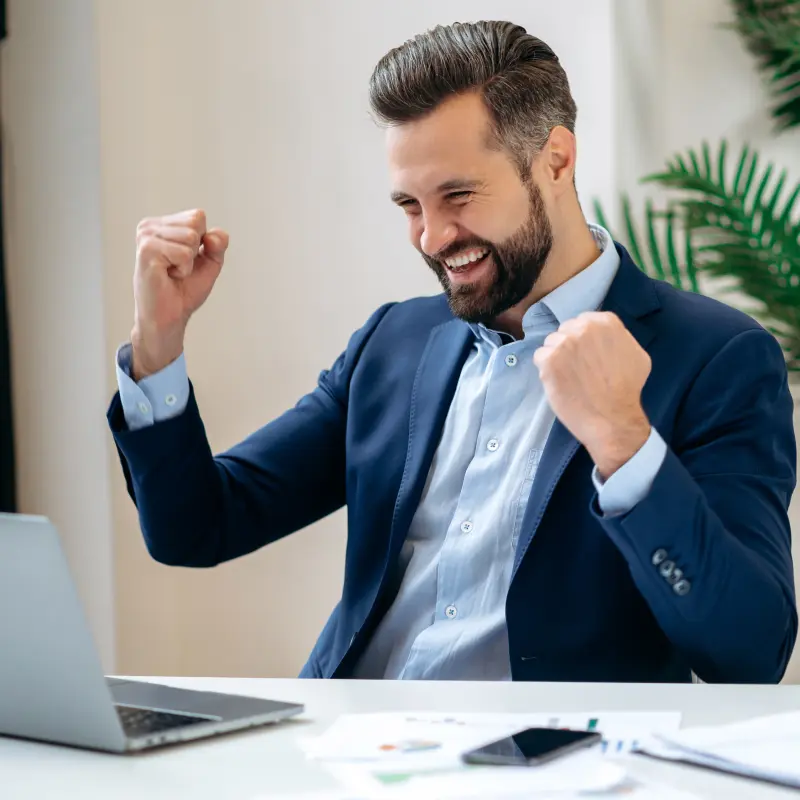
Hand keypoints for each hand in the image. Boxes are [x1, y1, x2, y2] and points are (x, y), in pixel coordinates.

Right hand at [131, 209, 228, 379]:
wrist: (170, 317)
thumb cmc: (184, 290)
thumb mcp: (210, 262)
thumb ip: (218, 244)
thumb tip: (212, 235)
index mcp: (161, 225)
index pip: (198, 216)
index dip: (203, 242)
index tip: (187, 260)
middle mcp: (149, 226)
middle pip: (196, 223)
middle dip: (196, 251)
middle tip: (178, 268)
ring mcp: (146, 237)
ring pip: (191, 237)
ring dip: (188, 262)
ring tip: (172, 272)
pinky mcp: (147, 251)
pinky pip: (184, 253)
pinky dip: (183, 269)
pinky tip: (167, 275)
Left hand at [533, 311, 651, 478]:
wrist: (612, 418)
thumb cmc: (627, 389)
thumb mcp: (636, 354)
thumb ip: (618, 338)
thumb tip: (605, 336)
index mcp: (606, 322)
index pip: (583, 321)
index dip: (582, 338)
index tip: (586, 354)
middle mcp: (583, 328)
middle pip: (565, 330)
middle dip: (569, 346)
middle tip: (577, 367)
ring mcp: (564, 343)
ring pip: (551, 343)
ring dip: (556, 357)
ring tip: (569, 376)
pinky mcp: (548, 360)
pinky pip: (540, 357)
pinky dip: (546, 369)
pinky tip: (559, 382)